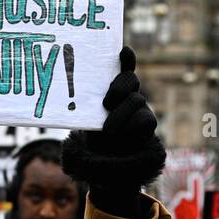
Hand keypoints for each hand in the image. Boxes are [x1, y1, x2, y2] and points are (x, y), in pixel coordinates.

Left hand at [61, 46, 166, 199]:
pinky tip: (125, 139)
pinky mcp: (148, 125)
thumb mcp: (84, 126)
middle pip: (131, 80)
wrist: (107, 168)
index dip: (125, 58)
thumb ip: (84, 113)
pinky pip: (146, 121)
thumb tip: (70, 111)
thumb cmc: (92, 141)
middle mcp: (128, 96)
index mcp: (111, 91)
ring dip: (121, 116)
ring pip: (138, 101)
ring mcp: (140, 109)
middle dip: (120, 86)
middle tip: (106, 102)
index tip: (122, 50)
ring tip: (108, 132)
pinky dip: (133, 129)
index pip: (122, 68)